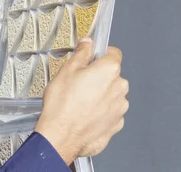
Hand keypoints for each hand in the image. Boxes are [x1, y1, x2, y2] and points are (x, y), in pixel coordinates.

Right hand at [34, 38, 128, 163]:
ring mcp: (120, 108)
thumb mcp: (66, 70)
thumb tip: (87, 44)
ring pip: (111, 94)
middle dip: (98, 76)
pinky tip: (84, 113)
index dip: (101, 53)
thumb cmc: (62, 105)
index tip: (93, 57)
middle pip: (112, 75)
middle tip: (79, 81)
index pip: (114, 53)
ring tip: (79, 100)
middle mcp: (119, 88)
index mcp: (109, 70)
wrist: (61, 135)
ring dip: (100, 95)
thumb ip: (81, 54)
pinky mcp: (116, 124)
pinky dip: (100, 111)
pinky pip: (110, 112)